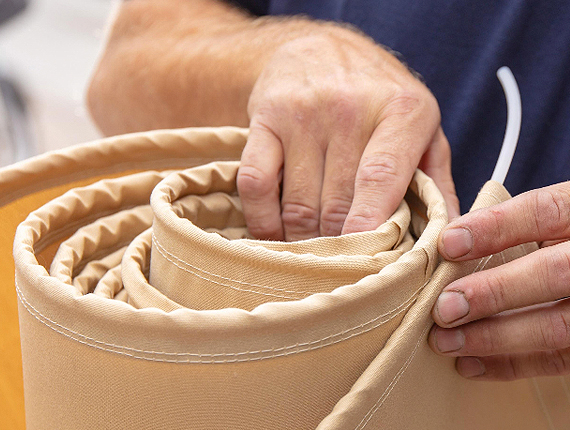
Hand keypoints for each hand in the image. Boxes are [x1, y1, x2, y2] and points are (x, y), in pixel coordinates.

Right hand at [237, 30, 458, 240]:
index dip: (370, 223)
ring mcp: (301, 114)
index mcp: (401, 110)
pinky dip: (262, 220)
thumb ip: (436, 182)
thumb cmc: (379, 96)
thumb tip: (450, 239)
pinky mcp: (263, 120)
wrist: (320, 48)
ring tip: (314, 253)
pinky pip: (255, 185)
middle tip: (344, 265)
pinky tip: (275, 233)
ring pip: (298, 203)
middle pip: (338, 202)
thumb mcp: (421, 127)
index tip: (365, 256)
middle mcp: (348, 108)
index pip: (381, 176)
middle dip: (340, 246)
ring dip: (303, 240)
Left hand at [429, 182, 569, 379]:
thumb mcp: (548, 221)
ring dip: (494, 337)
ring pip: (558, 325)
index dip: (494, 227)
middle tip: (444, 308)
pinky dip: (511, 364)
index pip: (544, 212)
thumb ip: (510, 229)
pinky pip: (560, 360)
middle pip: (552, 273)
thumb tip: (448, 246)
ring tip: (446, 341)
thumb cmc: (558, 241)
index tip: (447, 244)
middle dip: (492, 291)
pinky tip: (470, 363)